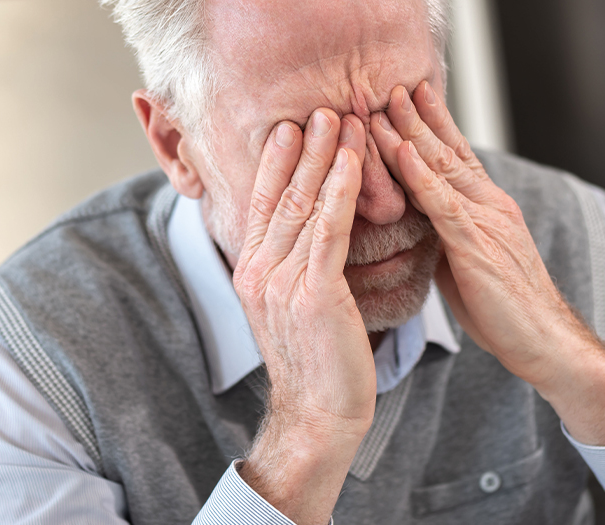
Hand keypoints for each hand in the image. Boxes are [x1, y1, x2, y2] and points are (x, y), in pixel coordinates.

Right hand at [232, 109, 375, 523]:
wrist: (319, 413)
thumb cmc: (315, 361)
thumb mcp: (291, 307)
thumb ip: (290, 267)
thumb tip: (304, 234)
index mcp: (252, 272)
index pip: (262, 204)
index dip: (275, 162)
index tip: (289, 127)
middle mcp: (259, 271)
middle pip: (281, 195)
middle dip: (302, 147)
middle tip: (320, 108)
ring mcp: (281, 281)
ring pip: (303, 204)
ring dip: (323, 157)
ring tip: (339, 118)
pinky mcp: (312, 293)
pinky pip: (328, 229)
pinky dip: (340, 190)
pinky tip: (352, 161)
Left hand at [371, 82, 577, 385]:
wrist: (542, 341)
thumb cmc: (503, 309)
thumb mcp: (467, 264)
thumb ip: (445, 238)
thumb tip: (418, 226)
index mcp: (488, 209)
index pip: (456, 157)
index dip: (432, 126)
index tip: (410, 100)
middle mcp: (489, 205)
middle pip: (447, 152)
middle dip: (418, 118)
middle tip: (392, 86)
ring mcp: (485, 222)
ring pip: (442, 169)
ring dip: (411, 134)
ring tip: (387, 104)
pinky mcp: (477, 246)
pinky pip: (444, 205)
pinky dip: (422, 177)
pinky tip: (404, 152)